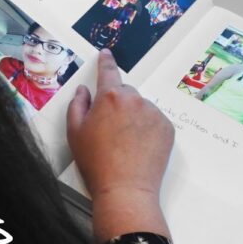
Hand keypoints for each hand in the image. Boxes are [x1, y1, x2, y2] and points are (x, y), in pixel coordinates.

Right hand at [67, 49, 173, 241]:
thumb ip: (77, 105)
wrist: (126, 189)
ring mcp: (154, 114)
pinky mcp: (167, 128)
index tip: (106, 54)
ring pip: (141, 108)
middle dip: (117, 104)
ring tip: (124, 143)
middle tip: (108, 129)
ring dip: (133, 117)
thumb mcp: (75, 132)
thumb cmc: (97, 163)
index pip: (108, 71)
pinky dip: (147, 129)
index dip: (105, 61)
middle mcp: (135, 100)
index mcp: (110, 97)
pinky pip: (154, 121)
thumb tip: (84, 91)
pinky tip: (137, 147)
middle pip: (125, 93)